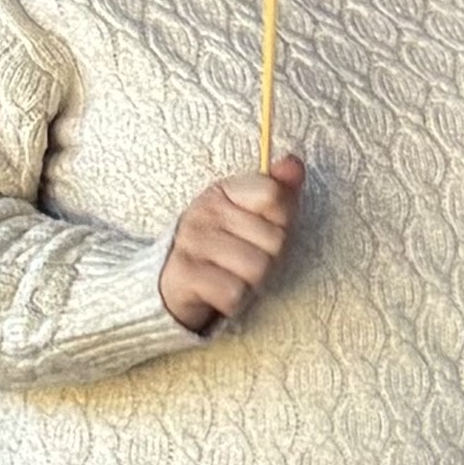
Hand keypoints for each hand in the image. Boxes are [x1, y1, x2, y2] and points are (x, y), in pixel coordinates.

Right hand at [160, 153, 302, 334]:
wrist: (169, 284)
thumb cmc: (222, 248)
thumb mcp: (249, 216)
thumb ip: (277, 191)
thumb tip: (294, 163)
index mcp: (223, 192)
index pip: (274, 194)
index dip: (281, 220)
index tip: (262, 230)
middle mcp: (205, 212)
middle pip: (274, 239)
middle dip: (269, 258)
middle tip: (245, 261)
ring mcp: (193, 242)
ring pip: (258, 269)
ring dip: (252, 282)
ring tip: (234, 276)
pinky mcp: (185, 275)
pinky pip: (234, 293)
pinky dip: (234, 301)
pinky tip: (220, 292)